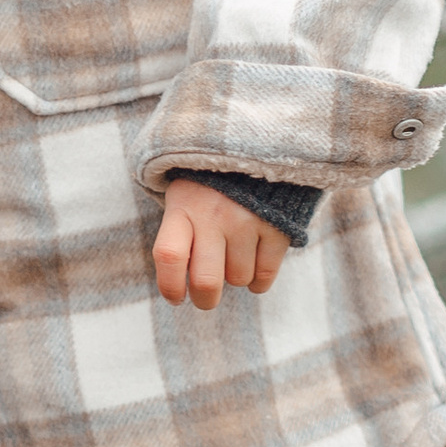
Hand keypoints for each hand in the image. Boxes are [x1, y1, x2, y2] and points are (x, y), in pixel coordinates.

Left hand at [152, 176, 289, 313]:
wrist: (257, 146)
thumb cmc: (210, 185)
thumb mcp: (184, 197)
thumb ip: (180, 234)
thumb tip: (182, 286)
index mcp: (183, 207)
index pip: (168, 256)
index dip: (169, 286)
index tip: (176, 298)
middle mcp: (213, 215)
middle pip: (206, 280)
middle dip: (205, 300)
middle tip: (206, 298)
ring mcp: (246, 220)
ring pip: (238, 279)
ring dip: (236, 278)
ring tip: (234, 256)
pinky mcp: (276, 226)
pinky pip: (265, 274)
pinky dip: (259, 281)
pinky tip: (254, 268)